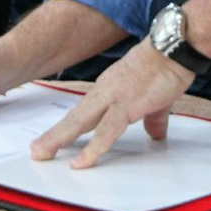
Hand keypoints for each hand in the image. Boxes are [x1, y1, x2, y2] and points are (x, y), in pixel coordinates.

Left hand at [30, 41, 193, 168]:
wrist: (174, 47)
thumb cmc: (166, 66)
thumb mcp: (156, 99)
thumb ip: (152, 118)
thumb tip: (155, 133)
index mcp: (109, 89)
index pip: (84, 112)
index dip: (68, 127)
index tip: (54, 138)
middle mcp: (104, 92)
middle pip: (74, 119)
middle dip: (54, 136)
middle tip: (36, 151)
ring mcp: (112, 98)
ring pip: (79, 123)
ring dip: (59, 140)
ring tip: (43, 154)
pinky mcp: (126, 106)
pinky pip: (105, 133)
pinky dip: (92, 149)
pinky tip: (81, 162)